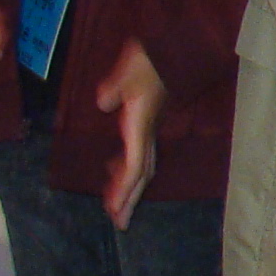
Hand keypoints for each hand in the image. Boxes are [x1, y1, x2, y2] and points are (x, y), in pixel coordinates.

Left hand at [93, 39, 164, 227]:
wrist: (172, 51)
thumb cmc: (149, 62)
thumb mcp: (127, 74)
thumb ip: (113, 89)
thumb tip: (104, 103)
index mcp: (140, 129)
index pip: (133, 169)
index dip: (123, 192)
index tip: (113, 212)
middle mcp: (146, 135)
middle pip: (140, 176)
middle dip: (130, 200)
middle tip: (120, 223)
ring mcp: (149, 130)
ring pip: (142, 167)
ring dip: (130, 188)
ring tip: (117, 206)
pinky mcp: (147, 123)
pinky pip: (140, 153)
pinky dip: (129, 168)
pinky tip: (117, 170)